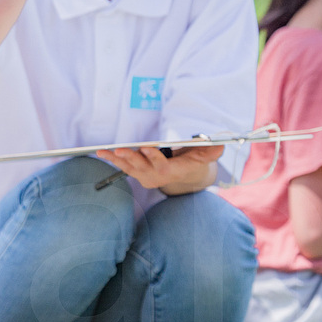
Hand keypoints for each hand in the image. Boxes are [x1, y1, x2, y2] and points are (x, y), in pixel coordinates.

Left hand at [96, 144, 221, 191]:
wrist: (185, 176)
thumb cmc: (194, 161)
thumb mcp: (204, 156)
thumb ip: (211, 151)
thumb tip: (220, 144)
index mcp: (172, 171)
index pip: (162, 165)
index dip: (154, 157)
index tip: (147, 147)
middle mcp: (156, 176)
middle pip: (141, 167)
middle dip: (131, 158)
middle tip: (120, 149)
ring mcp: (145, 176)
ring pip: (129, 168)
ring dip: (116, 159)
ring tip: (103, 151)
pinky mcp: (137, 174)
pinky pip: (123, 167)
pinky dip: (113, 159)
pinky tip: (102, 152)